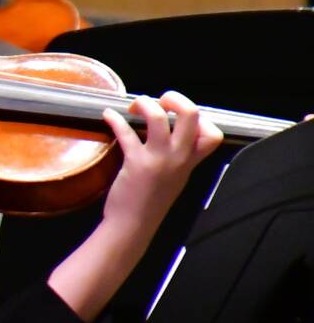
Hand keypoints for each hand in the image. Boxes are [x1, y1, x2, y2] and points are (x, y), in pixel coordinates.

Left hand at [100, 91, 222, 236]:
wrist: (133, 225)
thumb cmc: (150, 201)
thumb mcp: (174, 177)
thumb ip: (177, 157)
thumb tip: (169, 133)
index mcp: (190, 162)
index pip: (213, 134)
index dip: (201, 118)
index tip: (179, 117)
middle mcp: (179, 158)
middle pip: (191, 115)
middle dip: (175, 98)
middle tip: (160, 100)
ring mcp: (159, 159)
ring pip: (159, 118)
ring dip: (145, 103)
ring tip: (134, 105)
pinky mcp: (136, 162)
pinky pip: (126, 132)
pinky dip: (114, 119)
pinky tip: (108, 114)